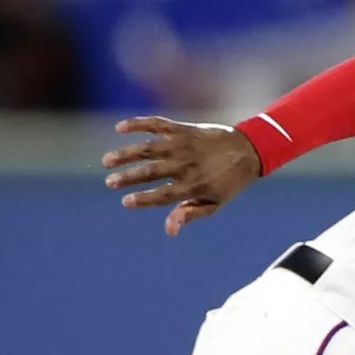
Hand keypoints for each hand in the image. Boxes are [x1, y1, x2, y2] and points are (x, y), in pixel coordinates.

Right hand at [104, 117, 262, 236]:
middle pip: (152, 171)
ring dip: (126, 153)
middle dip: (128, 177)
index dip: (144, 199)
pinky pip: (157, 124)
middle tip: (109, 182)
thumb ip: (189, 214)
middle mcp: (186, 164)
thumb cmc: (228, 181)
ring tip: (106, 161)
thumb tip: (169, 230)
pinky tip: (119, 128)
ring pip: (149, 148)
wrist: (248, 149)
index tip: (125, 201)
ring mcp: (183, 144)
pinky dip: (138, 123)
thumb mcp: (214, 203)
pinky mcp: (183, 129)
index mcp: (193, 185)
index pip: (163, 194)